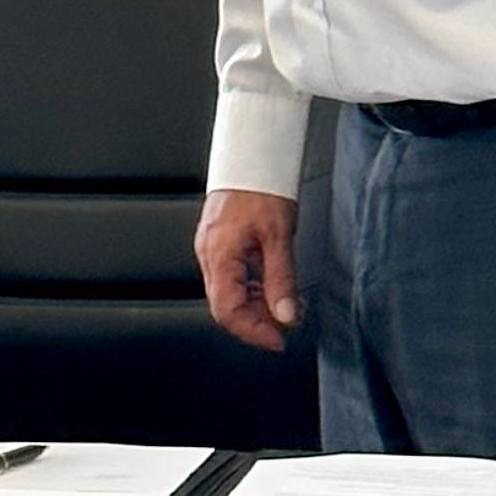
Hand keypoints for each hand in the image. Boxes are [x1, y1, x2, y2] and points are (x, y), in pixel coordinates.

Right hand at [195, 188, 298, 350]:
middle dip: (256, 322)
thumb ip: (281, 280)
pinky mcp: (218, 242)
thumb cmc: (261, 187)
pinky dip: (251, 289)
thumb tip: (286, 316)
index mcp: (219, 256)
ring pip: (227, 293)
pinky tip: (270, 287)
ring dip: (255, 306)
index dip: (253, 332)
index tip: (279, 340)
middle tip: (286, 324)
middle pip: (225, 306)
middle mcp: (209, 255)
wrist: (251, 155)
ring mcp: (211, 248)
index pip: (228, 312)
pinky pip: (230, 277)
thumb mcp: (279, 237)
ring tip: (284, 306)